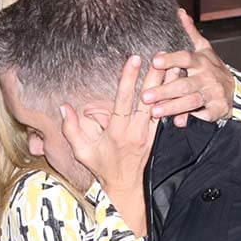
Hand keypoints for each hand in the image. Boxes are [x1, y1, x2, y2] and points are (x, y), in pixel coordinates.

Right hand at [59, 54, 162, 234]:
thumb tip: (64, 107)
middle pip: (147, 99)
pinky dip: (171, 97)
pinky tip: (176, 84)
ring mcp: (149, 134)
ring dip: (167, 84)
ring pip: (160, 104)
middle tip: (161, 54)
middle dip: (154, 75)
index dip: (129, 79)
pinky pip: (165, 113)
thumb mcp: (81, 151)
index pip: (124, 100)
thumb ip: (71, 129)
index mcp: (117, 132)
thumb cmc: (101, 167)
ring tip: (176, 63)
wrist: (124, 185)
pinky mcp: (156, 135)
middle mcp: (136, 131)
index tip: (134, 59)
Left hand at [142, 8, 234, 126]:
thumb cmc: (210, 69)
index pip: (185, 58)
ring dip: (172, 107)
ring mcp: (213, 93)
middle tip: (145, 96)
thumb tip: (179, 12)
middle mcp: (207, 76)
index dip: (171, 59)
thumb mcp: (203, 50)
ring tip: (153, 113)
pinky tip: (177, 124)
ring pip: (190, 101)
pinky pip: (203, 115)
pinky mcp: (217, 109)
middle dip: (164, 91)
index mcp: (200, 61)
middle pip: (184, 83)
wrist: (235, 90)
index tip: (155, 61)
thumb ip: (190, 34)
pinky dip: (191, 119)